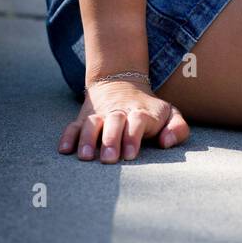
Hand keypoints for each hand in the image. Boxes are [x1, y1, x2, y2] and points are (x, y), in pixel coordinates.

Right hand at [58, 78, 189, 162]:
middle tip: (108, 159)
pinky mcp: (84, 118)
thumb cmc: (150, 110)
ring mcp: (100, 115)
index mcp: (141, 112)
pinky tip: (64, 150)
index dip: (133, 137)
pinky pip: (73, 125)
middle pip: (114, 122)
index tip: (130, 155)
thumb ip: (177, 128)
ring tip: (85, 156)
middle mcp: (118, 112)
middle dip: (110, 140)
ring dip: (87, 139)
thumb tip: (166, 142)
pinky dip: (68, 136)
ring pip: (91, 123)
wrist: (123, 83)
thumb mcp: (170, 114)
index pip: (137, 121)